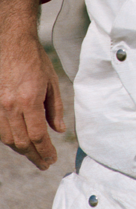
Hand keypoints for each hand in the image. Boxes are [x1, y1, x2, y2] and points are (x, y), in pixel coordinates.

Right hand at [0, 0, 64, 169]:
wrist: (12, 45)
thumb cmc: (35, 61)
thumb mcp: (52, 81)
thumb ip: (55, 108)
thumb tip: (58, 130)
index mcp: (29, 100)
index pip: (37, 135)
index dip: (44, 151)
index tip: (52, 159)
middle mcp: (11, 107)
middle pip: (21, 142)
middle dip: (34, 156)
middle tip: (45, 163)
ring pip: (9, 139)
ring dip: (22, 150)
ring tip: (35, 155)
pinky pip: (1, 130)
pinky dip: (11, 139)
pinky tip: (21, 143)